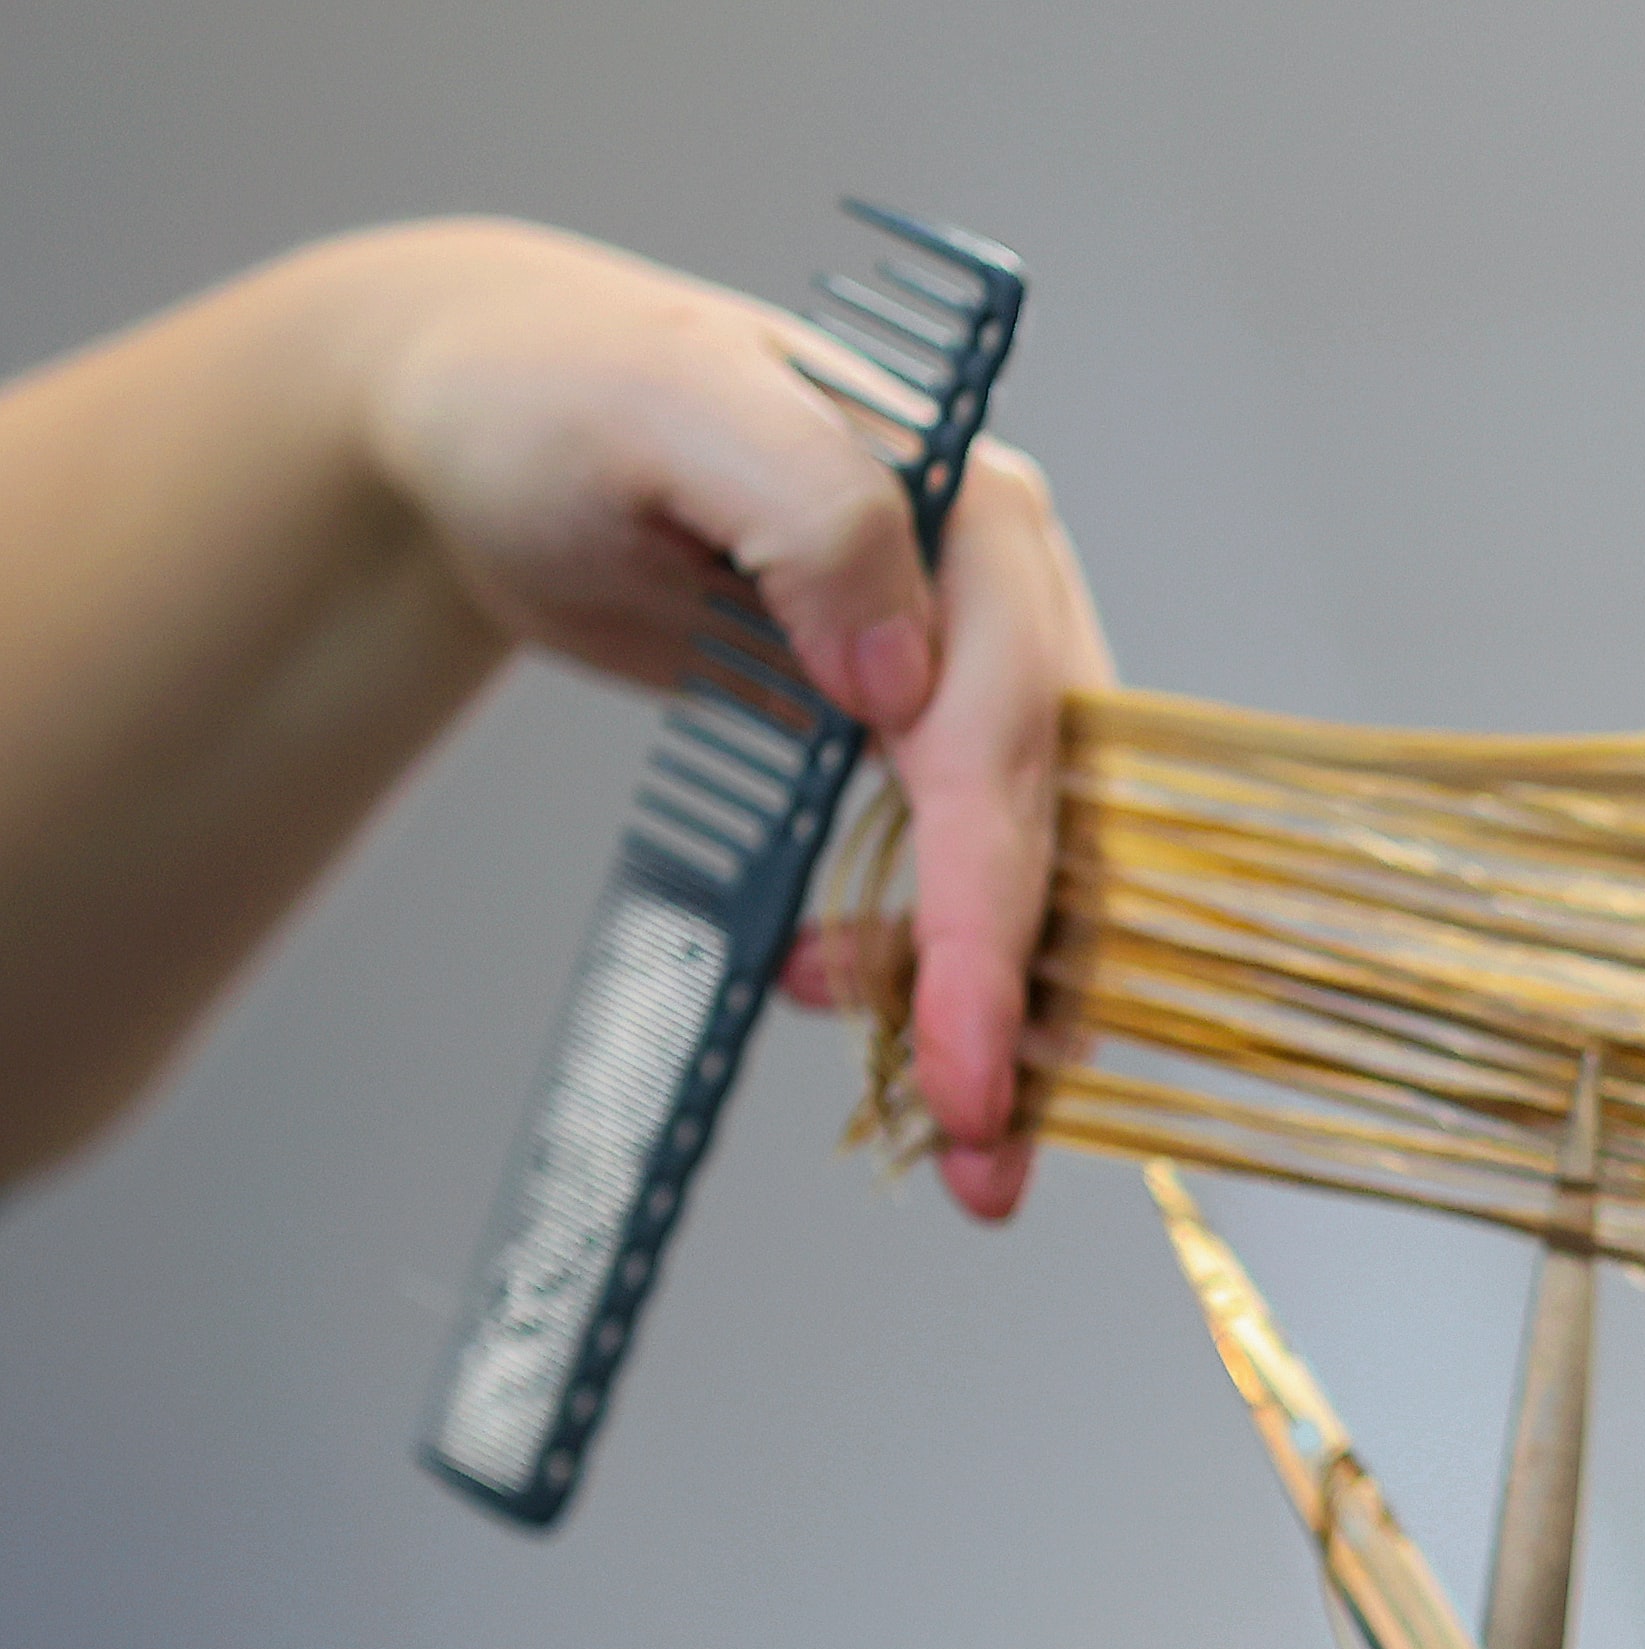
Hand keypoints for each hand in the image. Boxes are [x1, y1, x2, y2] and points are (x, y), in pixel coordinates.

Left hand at [348, 218, 1108, 1215]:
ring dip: (1004, 1010)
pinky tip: (861, 1004)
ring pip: (1035, 870)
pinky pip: (964, 872)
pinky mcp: (909, 736)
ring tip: (947, 1127)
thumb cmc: (553, 394)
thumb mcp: (666, 408)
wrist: (480, 412)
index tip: (969, 1055)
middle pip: (1061, 828)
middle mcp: (1000, 600)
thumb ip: (815, 510)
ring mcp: (962, 672)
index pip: (1006, 741)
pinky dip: (940, 967)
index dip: (993, 909)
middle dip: (1029, 1002)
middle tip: (985, 1153)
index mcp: (975, 519)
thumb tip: (901, 678)